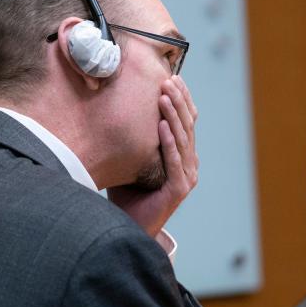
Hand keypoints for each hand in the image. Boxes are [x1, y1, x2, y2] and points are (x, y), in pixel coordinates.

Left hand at [107, 75, 198, 237]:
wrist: (129, 228)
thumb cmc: (128, 195)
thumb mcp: (131, 160)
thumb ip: (134, 140)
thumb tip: (116, 110)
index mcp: (182, 156)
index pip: (186, 122)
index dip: (182, 100)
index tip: (173, 78)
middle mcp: (189, 164)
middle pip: (187, 126)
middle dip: (178, 101)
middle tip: (168, 80)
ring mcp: (186, 177)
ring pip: (183, 139)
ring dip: (173, 116)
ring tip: (164, 97)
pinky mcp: (178, 189)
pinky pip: (175, 161)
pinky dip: (169, 142)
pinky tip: (161, 126)